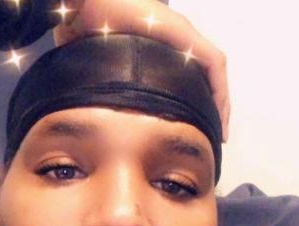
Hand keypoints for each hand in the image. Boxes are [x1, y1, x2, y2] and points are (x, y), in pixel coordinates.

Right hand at [53, 0, 229, 141]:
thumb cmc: (97, 21)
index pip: (186, 79)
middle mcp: (177, 42)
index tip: (193, 127)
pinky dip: (219, 90)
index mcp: (163, 48)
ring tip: (219, 130)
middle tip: (213, 133)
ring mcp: (184, 36)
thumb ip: (100, 71)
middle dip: (210, 107)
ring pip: (214, 75)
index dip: (193, 103)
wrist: (96, 1)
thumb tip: (86, 83)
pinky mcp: (187, 36)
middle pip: (204, 79)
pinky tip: (218, 113)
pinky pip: (214, 65)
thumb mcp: (99, 56)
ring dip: (219, 104)